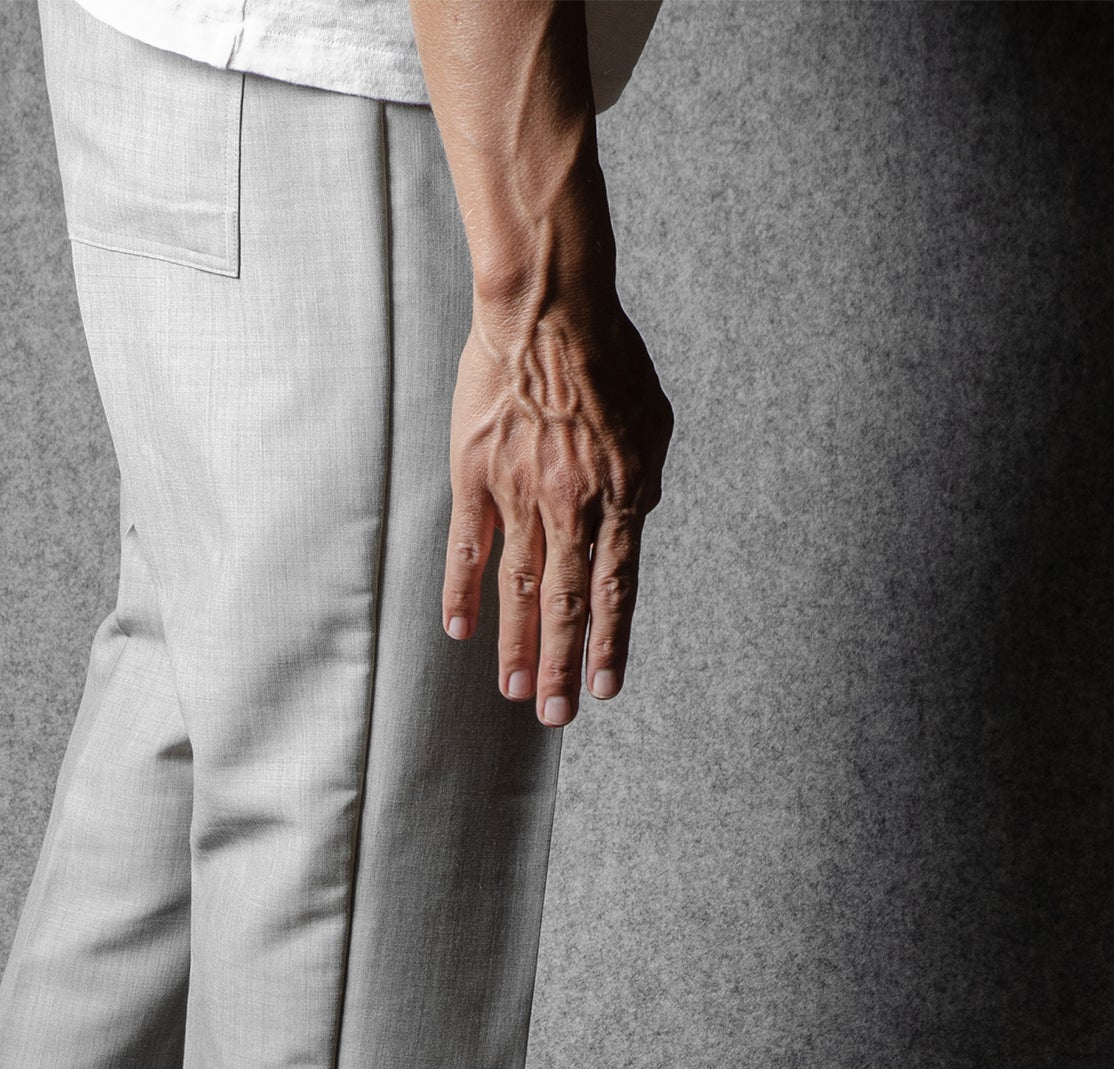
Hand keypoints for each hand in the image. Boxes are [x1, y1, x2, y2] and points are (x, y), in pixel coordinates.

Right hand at [412, 0, 670, 726]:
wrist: (548, 306)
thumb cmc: (608, 356)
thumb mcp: (652, 422)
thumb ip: (642, 481)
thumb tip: (633, 525)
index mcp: (620, 494)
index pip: (616, 589)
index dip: (611, 643)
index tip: (605, 688)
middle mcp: (571, 505)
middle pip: (567, 603)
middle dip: (564, 666)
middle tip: (557, 716)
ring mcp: (519, 494)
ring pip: (519, 586)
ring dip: (519, 645)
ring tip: (519, 693)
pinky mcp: (475, 475)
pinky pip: (468, 547)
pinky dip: (463, 592)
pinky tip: (461, 632)